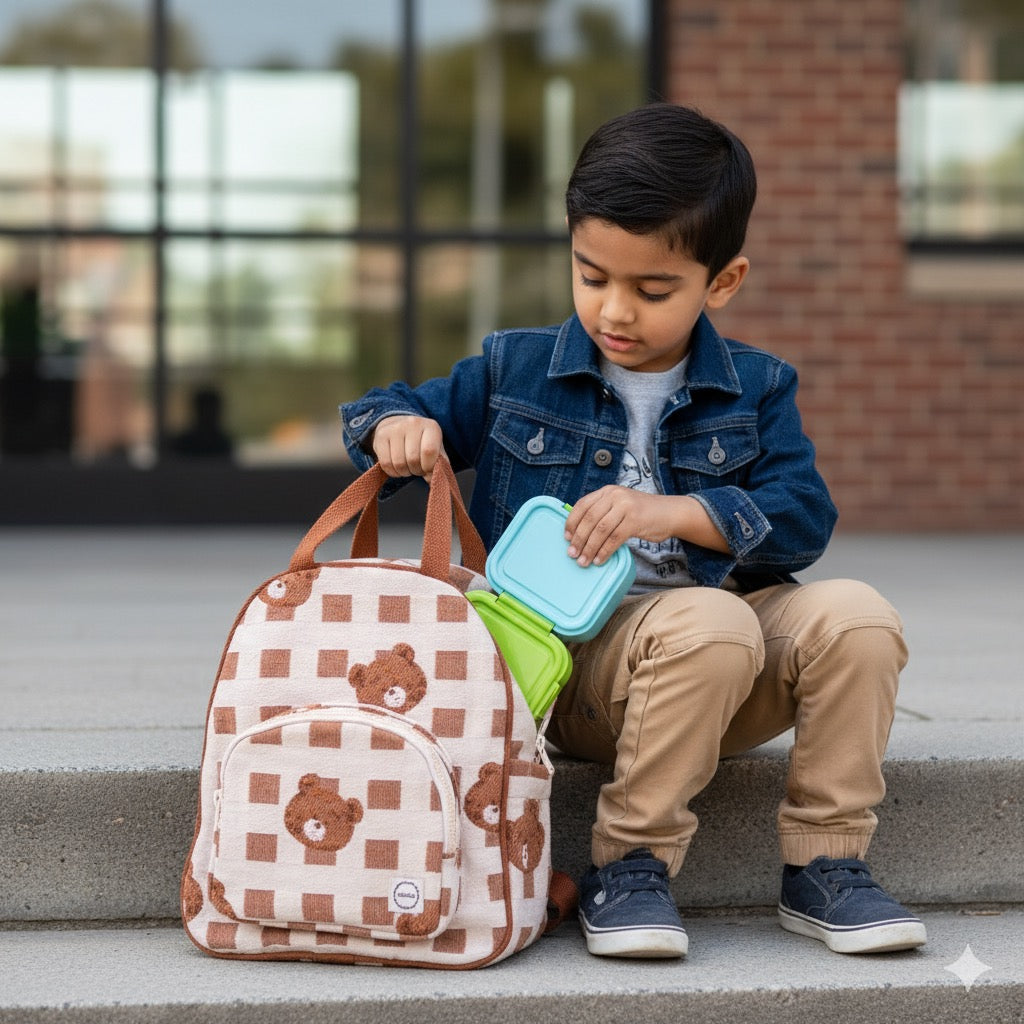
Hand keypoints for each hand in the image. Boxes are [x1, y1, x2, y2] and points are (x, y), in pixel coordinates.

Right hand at [371, 415, 443, 479]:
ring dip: (404, 472)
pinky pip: (386, 463)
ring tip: (407, 466)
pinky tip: (396, 466)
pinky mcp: (381, 435)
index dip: (428, 467)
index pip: (429, 451)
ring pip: (399, 463)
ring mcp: (395, 428)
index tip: (427, 469)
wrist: (399, 426)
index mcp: (431, 427)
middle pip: (413, 459)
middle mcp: (413, 423)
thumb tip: (433, 481)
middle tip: (416, 467)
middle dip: (416, 470)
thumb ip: (439, 466)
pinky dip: (392, 471)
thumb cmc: (421, 442)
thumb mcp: (436, 450)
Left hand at [564, 487, 728, 565]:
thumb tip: (579, 534)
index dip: (571, 522)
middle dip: (579, 539)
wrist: (670, 513)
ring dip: (590, 548)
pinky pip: (614, 539)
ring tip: (583, 561)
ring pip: (600, 530)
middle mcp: (615, 496)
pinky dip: (605, 551)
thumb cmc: (642, 513)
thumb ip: (602, 513)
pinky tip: (600, 560)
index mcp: (607, 491)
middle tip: (572, 553)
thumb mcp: (619, 506)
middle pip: (589, 519)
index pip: (582, 505)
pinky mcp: (635, 521)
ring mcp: (626, 507)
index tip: (566, 538)